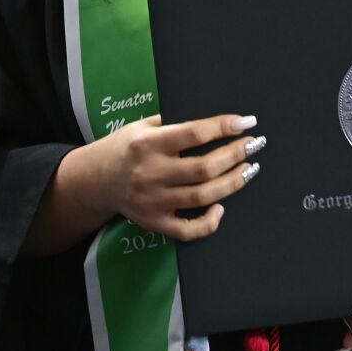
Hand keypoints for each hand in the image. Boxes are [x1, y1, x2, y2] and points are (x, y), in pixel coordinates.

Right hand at [61, 113, 262, 241]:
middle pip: (203, 168)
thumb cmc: (126, 147)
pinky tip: (222, 208)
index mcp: (147, 144)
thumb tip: (216, 120)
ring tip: (249, 169)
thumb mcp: (142, 125)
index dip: (223, 127)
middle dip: (235, 155)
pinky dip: (209, 222)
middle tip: (255, 145)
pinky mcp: (154, 222)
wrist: (96, 180)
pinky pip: (188, 230)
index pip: (193, 134)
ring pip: (202, 197)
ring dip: (233, 183)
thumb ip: (172, 121)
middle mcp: (150, 173)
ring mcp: (153, 201)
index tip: (247, 122)